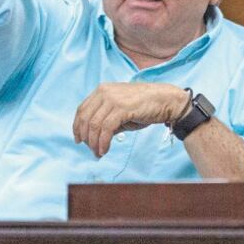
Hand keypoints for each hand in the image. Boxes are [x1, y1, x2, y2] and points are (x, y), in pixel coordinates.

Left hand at [73, 83, 188, 157]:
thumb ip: (107, 120)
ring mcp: (112, 99)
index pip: (82, 109)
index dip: (78, 126)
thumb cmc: (145, 106)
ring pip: (94, 125)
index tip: (79, 140)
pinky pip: (106, 129)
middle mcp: (104, 92)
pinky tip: (105, 150)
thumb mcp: (121, 111)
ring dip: (94, 143)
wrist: (166, 100)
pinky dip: (103, 142)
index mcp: (102, 90)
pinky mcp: (122, 108)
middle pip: (85, 118)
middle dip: (85, 137)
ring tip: (98, 153)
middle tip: (90, 150)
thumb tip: (94, 137)